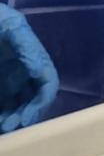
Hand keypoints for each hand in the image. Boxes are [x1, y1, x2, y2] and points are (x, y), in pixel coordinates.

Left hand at [0, 4, 57, 133]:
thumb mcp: (12, 27)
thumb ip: (25, 47)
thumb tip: (39, 72)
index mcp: (34, 55)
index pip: (48, 83)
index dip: (41, 103)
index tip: (26, 119)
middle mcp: (26, 70)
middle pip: (34, 99)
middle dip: (24, 116)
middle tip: (8, 127)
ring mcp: (10, 77)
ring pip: (18, 105)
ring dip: (12, 118)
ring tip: (1, 127)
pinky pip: (4, 102)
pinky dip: (2, 112)